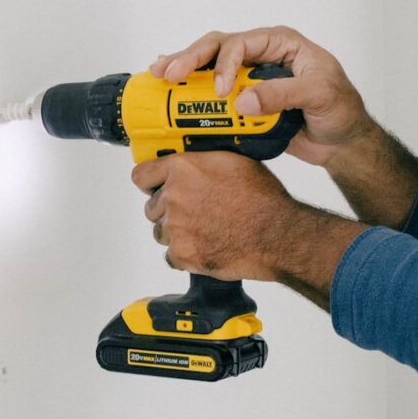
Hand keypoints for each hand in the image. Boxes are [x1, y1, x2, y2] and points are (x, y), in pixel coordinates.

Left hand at [131, 152, 367, 307]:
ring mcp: (174, 228)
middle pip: (152, 207)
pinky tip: (205, 246)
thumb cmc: (262, 199)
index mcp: (182, 169)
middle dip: (168, 210)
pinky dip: (185, 255)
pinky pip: (171, 256)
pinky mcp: (181, 254)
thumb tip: (193, 163)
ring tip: (204, 230)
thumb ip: (202, 162)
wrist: (275, 235)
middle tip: (194, 212)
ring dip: (176, 233)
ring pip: (161, 233)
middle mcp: (172, 197)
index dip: (149, 182)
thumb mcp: (233, 162)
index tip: (153, 186)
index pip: (142, 175)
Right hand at [149, 27, 377, 166]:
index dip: (224, 63)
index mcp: (280, 44)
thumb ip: (283, 95)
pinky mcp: (242, 100)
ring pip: (209, 66)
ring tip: (158, 75)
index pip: (242, 43)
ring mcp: (249, 78)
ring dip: (183, 70)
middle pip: (218, 47)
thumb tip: (242, 102)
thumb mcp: (319, 96)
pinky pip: (212, 91)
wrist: (341, 142)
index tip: (220, 91)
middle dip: (190, 58)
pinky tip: (171, 90)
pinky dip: (190, 90)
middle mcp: (261, 56)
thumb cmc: (340, 111)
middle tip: (168, 72)